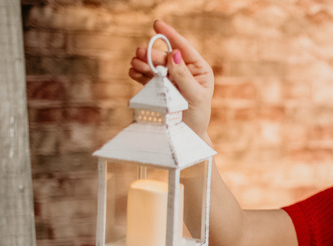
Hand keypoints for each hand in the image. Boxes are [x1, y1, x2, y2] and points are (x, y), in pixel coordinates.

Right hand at [129, 20, 213, 139]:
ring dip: (143, 62)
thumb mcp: (195, 96)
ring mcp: (170, 78)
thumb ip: (184, 76)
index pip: (183, 48)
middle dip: (152, 53)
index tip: (157, 24)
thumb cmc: (197, 116)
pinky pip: (147, 76)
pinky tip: (133, 72)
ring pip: (154, 64)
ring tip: (135, 64)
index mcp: (199, 69)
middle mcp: (184, 70)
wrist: (187, 135)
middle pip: (164, 55)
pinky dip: (139, 73)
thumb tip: (174, 53)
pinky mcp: (158, 86)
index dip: (170, 35)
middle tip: (140, 53)